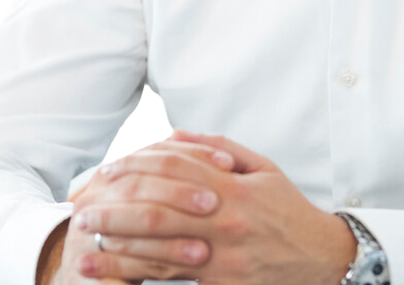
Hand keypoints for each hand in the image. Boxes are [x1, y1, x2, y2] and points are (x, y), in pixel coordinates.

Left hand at [70, 129, 357, 284]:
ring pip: (158, 253)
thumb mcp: (262, 166)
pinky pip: (172, 280)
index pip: (174, 170)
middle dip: (114, 211)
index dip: (136, 168)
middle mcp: (224, 221)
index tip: (108, 172)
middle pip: (157, 213)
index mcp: (233, 187)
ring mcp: (220, 258)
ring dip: (115, 249)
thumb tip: (176, 134)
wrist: (320, 258)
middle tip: (83, 211)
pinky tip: (112, 275)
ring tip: (85, 245)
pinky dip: (137, 277)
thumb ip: (218, 148)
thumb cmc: (288, 209)